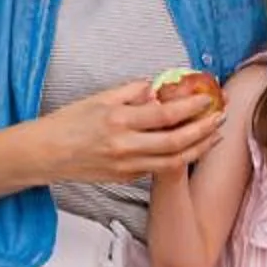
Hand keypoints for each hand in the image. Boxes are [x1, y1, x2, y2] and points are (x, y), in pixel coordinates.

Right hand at [37, 77, 226, 181]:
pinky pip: (158, 168)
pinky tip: (191, 147)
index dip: (191, 107)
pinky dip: (179, 158)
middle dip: (204, 130)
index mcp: (119, 121)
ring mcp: (126, 166)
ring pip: (173, 161)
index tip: (209, 99)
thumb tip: (159, 88)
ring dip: (198, 148)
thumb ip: (132, 92)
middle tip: (221, 117)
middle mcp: (125, 146)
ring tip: (215, 135)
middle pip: (176, 142)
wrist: (45, 154)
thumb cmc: (70, 121)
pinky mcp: (125, 178)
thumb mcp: (100, 98)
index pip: (165, 115)